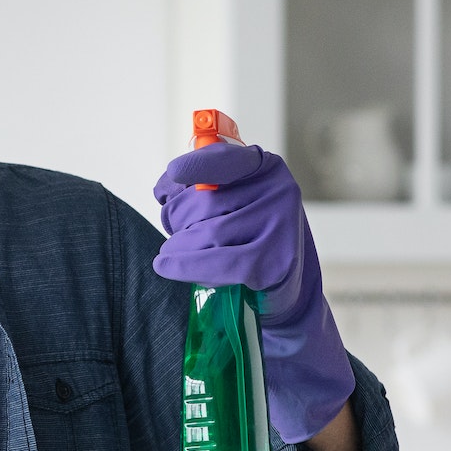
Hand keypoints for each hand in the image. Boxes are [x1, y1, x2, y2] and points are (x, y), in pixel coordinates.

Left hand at [153, 141, 354, 444]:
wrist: (285, 291)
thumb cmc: (249, 240)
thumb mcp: (233, 204)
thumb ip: (201, 187)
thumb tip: (166, 186)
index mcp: (265, 168)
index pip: (225, 159)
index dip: (195, 166)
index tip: (173, 175)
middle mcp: (278, 191)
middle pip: (203, 201)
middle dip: (177, 219)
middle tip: (174, 234)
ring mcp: (280, 226)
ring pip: (205, 233)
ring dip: (178, 247)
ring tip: (175, 255)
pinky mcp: (272, 262)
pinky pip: (216, 262)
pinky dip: (185, 266)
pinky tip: (165, 266)